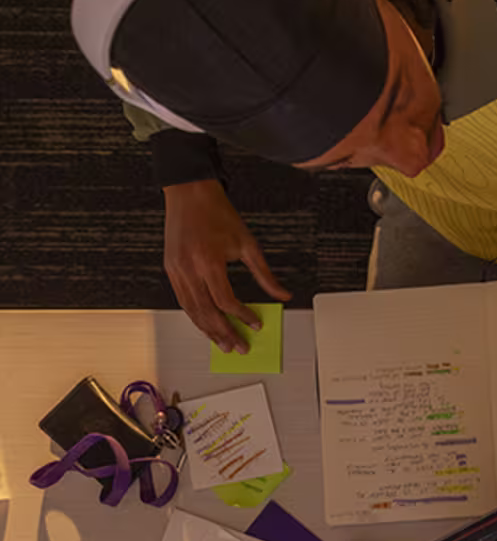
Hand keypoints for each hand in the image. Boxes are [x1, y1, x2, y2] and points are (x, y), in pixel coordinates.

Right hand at [162, 180, 291, 351]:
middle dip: (224, 332)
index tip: (255, 324)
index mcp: (208, 261)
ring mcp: (175, 269)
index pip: (225, 300)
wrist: (189, 193)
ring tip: (222, 344)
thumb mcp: (248, 244)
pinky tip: (207, 325)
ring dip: (207, 329)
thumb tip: (283, 295)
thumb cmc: (218, 214)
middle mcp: (188, 268)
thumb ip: (266, 274)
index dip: (242, 316)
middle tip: (238, 347)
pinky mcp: (170, 268)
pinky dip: (195, 315)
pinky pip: (182, 299)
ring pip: (191, 309)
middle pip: (206, 311)